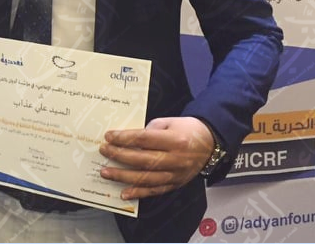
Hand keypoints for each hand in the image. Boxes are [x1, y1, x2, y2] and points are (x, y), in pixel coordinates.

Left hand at [99, 116, 213, 199]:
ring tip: (106, 172)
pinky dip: (138, 193)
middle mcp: (175, 159)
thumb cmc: (188, 130)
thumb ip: (150, 129)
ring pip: (146, 178)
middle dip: (119, 155)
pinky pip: (154, 190)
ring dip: (123, 176)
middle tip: (104, 151)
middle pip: (142, 159)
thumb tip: (130, 139)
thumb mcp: (170, 121)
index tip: (109, 136)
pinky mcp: (175, 184)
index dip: (124, 138)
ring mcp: (175, 174)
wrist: (210, 144)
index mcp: (175, 140)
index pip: (144, 139)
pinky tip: (124, 192)